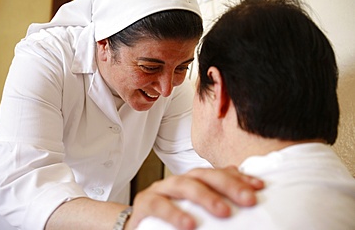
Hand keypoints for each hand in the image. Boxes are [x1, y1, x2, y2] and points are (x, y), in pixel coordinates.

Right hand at [125, 166, 263, 229]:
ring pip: (183, 184)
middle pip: (203, 174)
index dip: (239, 178)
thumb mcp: (197, 210)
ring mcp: (160, 189)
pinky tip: (189, 224)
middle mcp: (178, 181)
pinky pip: (158, 205)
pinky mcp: (144, 203)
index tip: (259, 187)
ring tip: (224, 212)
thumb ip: (215, 201)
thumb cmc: (172, 217)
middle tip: (249, 199)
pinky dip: (174, 214)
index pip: (217, 174)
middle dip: (228, 184)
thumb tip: (245, 198)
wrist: (140, 225)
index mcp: (192, 182)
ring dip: (205, 196)